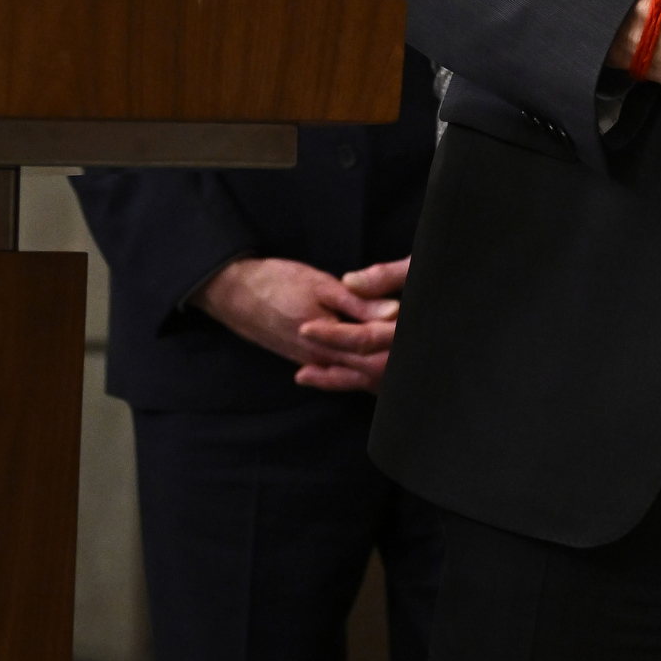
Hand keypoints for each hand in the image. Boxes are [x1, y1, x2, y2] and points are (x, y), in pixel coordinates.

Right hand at [191, 256, 405, 391]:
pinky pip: (337, 374)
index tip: (426, 339)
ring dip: (380, 374)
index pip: (378, 355)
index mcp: (331, 339)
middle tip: (426, 356)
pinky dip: (358, 376)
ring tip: (409, 370)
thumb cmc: (277, 283)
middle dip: (396, 365)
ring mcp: (313, 362)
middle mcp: (323, 359)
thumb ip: (358, 302)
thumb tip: (394, 313)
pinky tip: (374, 375)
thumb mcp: (321, 285)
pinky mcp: (305, 358)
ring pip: (354, 377)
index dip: (402, 350)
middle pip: (370, 371)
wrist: (234, 294)